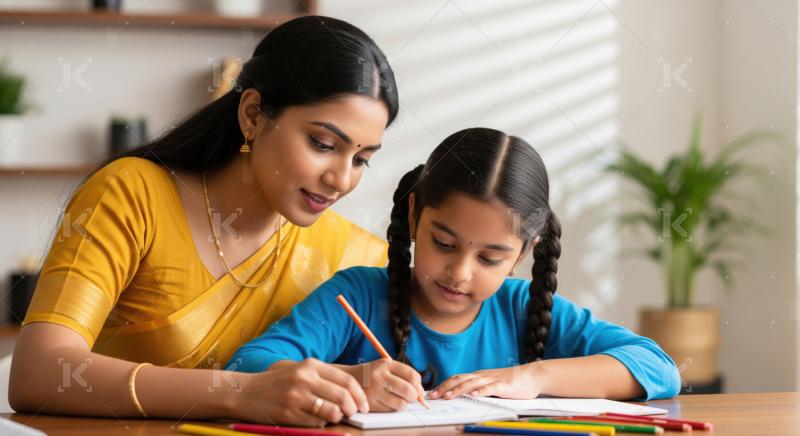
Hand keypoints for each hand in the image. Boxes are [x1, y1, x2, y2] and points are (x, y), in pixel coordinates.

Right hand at [234, 358, 368, 425]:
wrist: (248, 392)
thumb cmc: (279, 382)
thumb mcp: (301, 370)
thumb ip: (324, 378)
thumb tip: (353, 394)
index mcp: (311, 365)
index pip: (346, 380)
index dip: (359, 395)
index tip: (363, 405)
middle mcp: (305, 378)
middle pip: (343, 397)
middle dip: (353, 409)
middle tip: (353, 414)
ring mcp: (296, 396)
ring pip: (332, 412)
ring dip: (337, 418)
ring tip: (333, 417)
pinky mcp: (289, 413)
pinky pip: (316, 423)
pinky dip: (321, 424)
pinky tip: (315, 420)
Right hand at [352, 358, 424, 411]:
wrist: (350, 379)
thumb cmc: (374, 374)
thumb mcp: (386, 366)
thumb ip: (404, 375)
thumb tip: (421, 392)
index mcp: (386, 364)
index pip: (412, 375)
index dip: (419, 384)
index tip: (419, 389)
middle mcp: (379, 376)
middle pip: (408, 390)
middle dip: (414, 396)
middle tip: (412, 397)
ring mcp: (374, 391)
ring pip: (401, 403)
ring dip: (404, 404)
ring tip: (400, 399)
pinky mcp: (370, 404)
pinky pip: (390, 410)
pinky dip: (394, 408)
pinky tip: (389, 402)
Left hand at [429, 363, 546, 399]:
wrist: (532, 375)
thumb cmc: (511, 383)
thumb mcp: (491, 385)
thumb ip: (478, 389)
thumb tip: (463, 397)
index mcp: (478, 376)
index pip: (456, 378)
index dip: (443, 385)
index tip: (432, 393)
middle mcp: (482, 376)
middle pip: (460, 380)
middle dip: (445, 388)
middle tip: (434, 396)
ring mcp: (493, 379)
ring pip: (472, 383)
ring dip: (459, 390)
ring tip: (449, 396)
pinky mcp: (504, 385)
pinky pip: (491, 388)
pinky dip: (482, 391)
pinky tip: (475, 395)